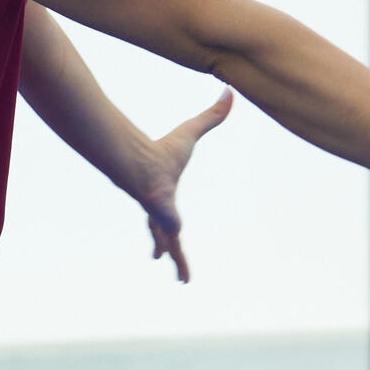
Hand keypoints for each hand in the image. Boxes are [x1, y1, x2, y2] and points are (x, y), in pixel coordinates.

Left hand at [132, 91, 233, 281]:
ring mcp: (160, 218)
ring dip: (173, 257)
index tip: (167, 227)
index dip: (165, 218)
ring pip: (168, 243)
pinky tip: (183, 275)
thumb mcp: (189, 134)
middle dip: (167, 248)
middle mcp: (159, 211)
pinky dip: (180, 258)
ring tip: (181, 279)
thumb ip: (209, 116)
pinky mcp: (164, 223)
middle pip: (164, 233)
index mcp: (163, 196)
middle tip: (169, 265)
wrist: (140, 164)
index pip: (165, 211)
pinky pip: (174, 244)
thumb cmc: (160, 150)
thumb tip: (229, 90)